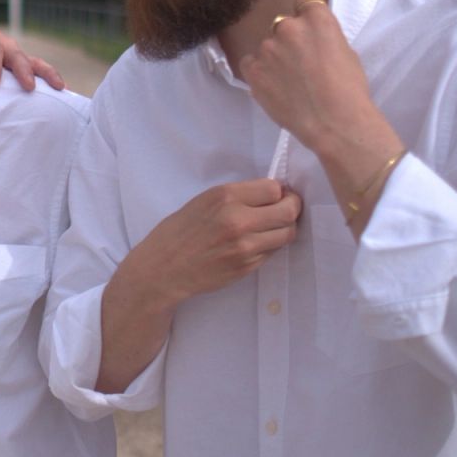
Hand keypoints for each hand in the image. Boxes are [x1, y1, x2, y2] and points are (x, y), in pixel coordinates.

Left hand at [0, 27, 65, 90]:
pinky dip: (49, 82)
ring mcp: (14, 60)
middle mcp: (2, 46)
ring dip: (46, 73)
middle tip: (28, 86)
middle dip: (23, 69)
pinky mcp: (20, 73)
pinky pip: (38, 75)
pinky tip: (62, 94)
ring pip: (33, 62)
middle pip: (15, 53)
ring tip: (59, 87)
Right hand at [131, 179, 302, 302]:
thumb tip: (271, 194)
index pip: (273, 188)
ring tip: (271, 227)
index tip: (276, 195)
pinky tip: (255, 243)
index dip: (279, 191)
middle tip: (286, 209)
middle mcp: (238, 220)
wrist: (163, 268)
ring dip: (284, 228)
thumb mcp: (203, 201)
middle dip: (292, 208)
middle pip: (288, 211)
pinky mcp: (247, 266)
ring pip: (287, 233)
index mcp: (225, 197)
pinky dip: (270, 245)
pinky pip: (273, 251)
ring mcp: (245, 246)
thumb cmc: (179, 231)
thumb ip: (237, 196)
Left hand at [240, 0, 380, 153]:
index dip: (305, 17)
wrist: (334, 122)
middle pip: (283, 25)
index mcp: (316, 19)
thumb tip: (312, 40)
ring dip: (274, 58)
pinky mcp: (252, 68)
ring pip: (266, 46)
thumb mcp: (345, 52)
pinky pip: (250, 63)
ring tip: (288, 82)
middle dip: (289, 40)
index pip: (302, 2)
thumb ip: (324, 38)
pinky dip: (258, 71)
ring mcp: (267, 47)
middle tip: (299, 64)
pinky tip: (273, 86)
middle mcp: (288, 27)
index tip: (307, 32)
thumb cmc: (349, 90)